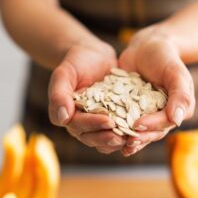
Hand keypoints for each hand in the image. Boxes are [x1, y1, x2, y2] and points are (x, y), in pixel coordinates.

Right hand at [48, 39, 126, 153]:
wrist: (94, 56)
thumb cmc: (76, 62)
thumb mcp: (64, 74)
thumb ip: (59, 95)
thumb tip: (62, 119)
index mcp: (68, 115)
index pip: (79, 126)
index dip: (93, 125)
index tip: (108, 121)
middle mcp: (81, 123)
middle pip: (92, 137)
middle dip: (106, 138)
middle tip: (122, 136)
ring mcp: (97, 122)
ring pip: (104, 139)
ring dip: (117, 141)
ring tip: (132, 138)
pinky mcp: (111, 119)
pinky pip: (117, 131)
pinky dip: (126, 133)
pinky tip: (139, 131)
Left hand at [118, 25, 194, 155]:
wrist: (145, 48)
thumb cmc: (164, 58)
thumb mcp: (175, 73)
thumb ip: (180, 95)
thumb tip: (178, 120)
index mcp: (176, 109)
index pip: (165, 123)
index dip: (152, 126)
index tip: (138, 126)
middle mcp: (161, 114)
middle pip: (152, 131)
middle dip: (140, 138)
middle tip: (126, 144)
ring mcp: (145, 113)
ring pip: (139, 131)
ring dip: (129, 140)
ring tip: (118, 146)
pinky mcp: (130, 109)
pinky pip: (125, 121)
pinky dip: (118, 129)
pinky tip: (108, 134)